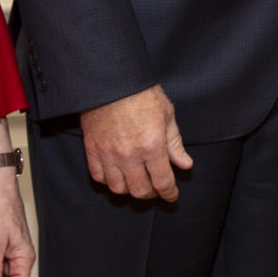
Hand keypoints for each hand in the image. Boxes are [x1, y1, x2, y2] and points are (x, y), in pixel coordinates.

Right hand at [80, 85, 191, 200]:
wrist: (111, 80)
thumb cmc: (141, 93)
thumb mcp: (166, 115)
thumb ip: (175, 144)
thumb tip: (185, 165)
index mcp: (152, 145)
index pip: (162, 181)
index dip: (169, 193)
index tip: (172, 196)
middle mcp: (130, 155)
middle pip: (140, 190)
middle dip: (152, 194)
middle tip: (156, 189)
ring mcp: (108, 154)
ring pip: (118, 188)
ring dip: (129, 190)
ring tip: (136, 182)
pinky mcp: (92, 149)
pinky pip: (98, 177)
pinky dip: (108, 181)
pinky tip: (117, 175)